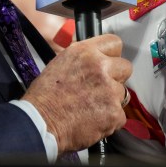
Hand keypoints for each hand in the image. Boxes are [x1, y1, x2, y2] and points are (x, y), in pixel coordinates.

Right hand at [21, 34, 132, 152]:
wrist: (40, 123)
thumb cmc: (44, 98)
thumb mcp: (60, 64)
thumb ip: (83, 60)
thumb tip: (96, 60)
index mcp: (85, 52)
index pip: (114, 43)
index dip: (112, 55)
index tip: (109, 63)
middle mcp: (100, 67)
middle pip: (125, 67)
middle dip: (116, 78)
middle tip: (101, 89)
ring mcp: (109, 90)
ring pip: (123, 93)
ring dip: (111, 101)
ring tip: (92, 108)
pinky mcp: (113, 112)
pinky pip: (120, 115)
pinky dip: (110, 121)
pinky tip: (93, 121)